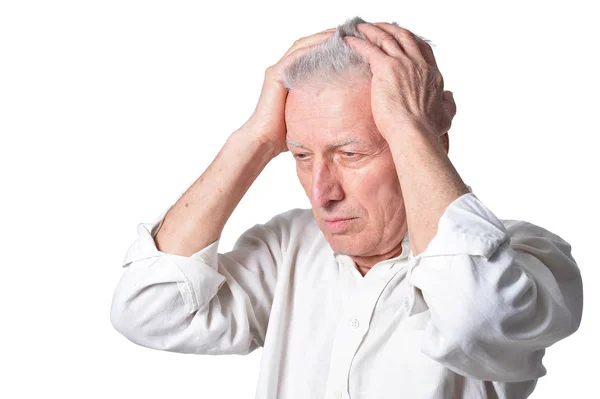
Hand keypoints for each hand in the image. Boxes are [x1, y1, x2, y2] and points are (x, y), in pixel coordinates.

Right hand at [241, 28, 335, 154]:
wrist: (264, 140)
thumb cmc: (284, 132)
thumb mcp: (307, 113)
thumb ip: (318, 103)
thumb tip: (342, 106)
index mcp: (288, 76)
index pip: (309, 52)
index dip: (326, 44)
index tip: (347, 42)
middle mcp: (282, 69)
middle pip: (306, 44)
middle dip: (326, 37)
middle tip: (347, 32)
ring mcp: (277, 70)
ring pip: (302, 46)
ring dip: (321, 38)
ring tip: (340, 34)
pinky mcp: (275, 75)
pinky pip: (295, 56)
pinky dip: (311, 48)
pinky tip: (327, 45)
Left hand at [343, 23, 456, 140]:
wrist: (414, 133)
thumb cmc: (427, 130)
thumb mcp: (446, 116)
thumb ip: (448, 104)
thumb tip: (448, 95)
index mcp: (431, 73)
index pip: (422, 48)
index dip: (410, 40)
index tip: (400, 38)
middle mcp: (418, 64)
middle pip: (404, 37)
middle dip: (390, 29)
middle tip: (379, 27)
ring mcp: (403, 64)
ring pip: (386, 38)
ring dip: (372, 30)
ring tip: (361, 28)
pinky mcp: (386, 68)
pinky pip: (369, 49)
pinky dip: (358, 42)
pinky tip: (349, 40)